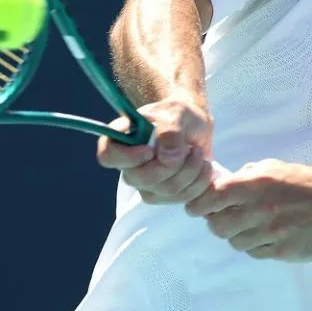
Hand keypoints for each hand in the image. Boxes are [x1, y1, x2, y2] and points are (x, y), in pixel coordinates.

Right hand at [96, 96, 214, 204]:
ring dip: (190, 171)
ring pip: (165, 190)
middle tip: (191, 148)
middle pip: (141, 178)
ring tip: (198, 153)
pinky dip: (198, 183)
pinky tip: (203, 167)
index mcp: (121, 139)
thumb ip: (170, 130)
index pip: (108, 155)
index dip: (127, 157)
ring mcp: (145, 184)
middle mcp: (129, 165)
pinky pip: (181, 198)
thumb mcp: (177, 111)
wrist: (194, 127)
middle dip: (173, 165)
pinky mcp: (163, 195)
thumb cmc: (178, 115)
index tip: (150, 149)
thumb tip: (167, 158)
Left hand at [184, 159, 311, 261]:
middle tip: (223, 215)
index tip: (194, 206)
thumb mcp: (274, 168)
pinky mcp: (281, 251)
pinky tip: (264, 233)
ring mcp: (271, 233)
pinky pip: (254, 252)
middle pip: (217, 225)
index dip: (198, 203)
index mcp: (256, 184)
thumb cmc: (303, 183)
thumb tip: (218, 184)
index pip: (213, 196)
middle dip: (216, 220)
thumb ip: (245, 176)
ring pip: (234, 241)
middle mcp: (261, 209)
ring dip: (236, 234)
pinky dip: (254, 245)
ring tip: (249, 223)